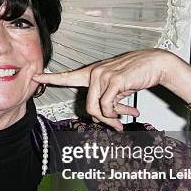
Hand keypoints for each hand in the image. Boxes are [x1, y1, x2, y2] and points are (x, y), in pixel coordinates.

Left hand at [32, 49, 175, 130]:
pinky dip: (117, 113)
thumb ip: (106, 100)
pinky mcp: (114, 79)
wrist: (156, 64)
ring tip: (125, 117)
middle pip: (89, 107)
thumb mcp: (117, 90)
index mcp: (92, 73)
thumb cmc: (136, 76)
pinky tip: (130, 111)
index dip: (50, 78)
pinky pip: (108, 105)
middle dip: (103, 120)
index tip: (34, 76)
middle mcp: (95, 73)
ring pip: (98, 108)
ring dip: (112, 118)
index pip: (67, 76)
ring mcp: (103, 75)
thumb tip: (101, 117)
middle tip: (117, 126)